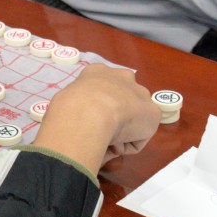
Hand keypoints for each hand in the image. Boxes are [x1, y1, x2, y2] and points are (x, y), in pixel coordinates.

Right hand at [34, 63, 159, 174]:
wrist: (90, 111)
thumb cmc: (70, 106)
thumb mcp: (65, 102)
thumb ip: (74, 108)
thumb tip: (74, 127)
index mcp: (96, 72)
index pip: (101, 85)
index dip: (96, 104)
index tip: (89, 119)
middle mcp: (121, 76)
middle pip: (122, 98)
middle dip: (116, 113)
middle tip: (101, 131)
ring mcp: (139, 93)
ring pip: (132, 117)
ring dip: (123, 130)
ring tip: (106, 141)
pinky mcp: (152, 113)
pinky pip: (137, 136)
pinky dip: (127, 145)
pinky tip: (115, 144)